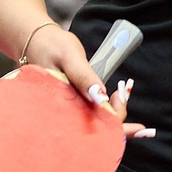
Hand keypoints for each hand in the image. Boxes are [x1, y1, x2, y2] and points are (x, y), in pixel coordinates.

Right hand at [22, 25, 154, 138]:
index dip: (117, 126)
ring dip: (114, 110)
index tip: (136, 120)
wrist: (34, 40)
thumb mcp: (69, 56)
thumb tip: (100, 99)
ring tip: (124, 90)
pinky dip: (106, 105)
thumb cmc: (50, 46)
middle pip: (98, 130)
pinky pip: (92, 111)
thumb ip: (84, 77)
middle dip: (119, 117)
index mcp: (64, 107)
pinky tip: (115, 95)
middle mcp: (66, 113)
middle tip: (126, 90)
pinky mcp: (71, 103)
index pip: (95, 126)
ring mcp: (69, 109)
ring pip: (96, 122)